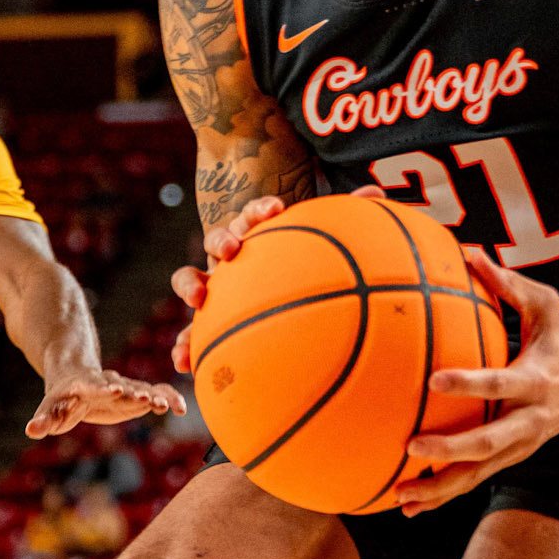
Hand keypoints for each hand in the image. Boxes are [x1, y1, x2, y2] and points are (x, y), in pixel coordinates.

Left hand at [26, 369, 183, 439]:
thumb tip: (32, 430)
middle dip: (134, 393)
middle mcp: (109, 384)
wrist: (76, 380)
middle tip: (147, 399)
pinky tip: (182, 408)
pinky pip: (157, 393)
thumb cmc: (61, 399)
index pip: (95, 386)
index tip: (115, 389)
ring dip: (154, 397)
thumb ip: (44, 420)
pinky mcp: (137, 395)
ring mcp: (125, 388)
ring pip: (143, 388)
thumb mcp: (49, 409)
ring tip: (166, 406)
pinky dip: (169, 399)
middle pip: (123, 387)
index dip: (104, 389)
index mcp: (86, 386)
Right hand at [170, 186, 384, 372]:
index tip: (275, 211)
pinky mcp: (209, 322)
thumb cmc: (307, 271)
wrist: (293, 305)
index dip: (261, 210)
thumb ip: (350, 220)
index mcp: (259, 237)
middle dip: (220, 240)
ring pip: (192, 280)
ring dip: (190, 285)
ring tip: (198, 298)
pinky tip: (184, 363)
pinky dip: (184, 346)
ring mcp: (218, 290)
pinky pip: (193, 333)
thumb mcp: (329, 246)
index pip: (255, 216)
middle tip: (232, 249)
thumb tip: (375, 194)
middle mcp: (234, 260)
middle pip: (218, 240)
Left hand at [397, 260, 558, 515]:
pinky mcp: (516, 455)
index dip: (469, 383)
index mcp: (537, 380)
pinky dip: (447, 493)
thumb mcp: (545, 303)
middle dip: (450, 449)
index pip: (500, 384)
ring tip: (403, 496)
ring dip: (442, 487)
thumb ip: (506, 283)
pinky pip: (478, 478)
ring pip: (481, 472)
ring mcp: (524, 443)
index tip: (435, 379)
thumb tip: (468, 252)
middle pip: (490, 443)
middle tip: (411, 446)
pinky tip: (413, 505)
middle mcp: (532, 418)